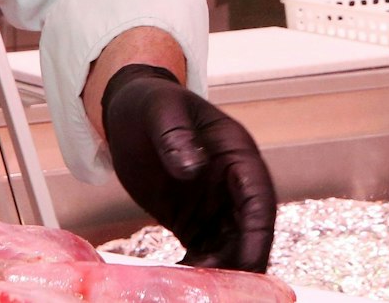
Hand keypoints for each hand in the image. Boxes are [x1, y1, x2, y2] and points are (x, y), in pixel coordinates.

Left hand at [100, 64, 275, 272]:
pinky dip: (198, 271)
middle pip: (249, 232)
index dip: (258, 233)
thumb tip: (192, 168)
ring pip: (230, 249)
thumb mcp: (162, 110)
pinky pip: (205, 253)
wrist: (129, 113)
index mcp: (236, 154)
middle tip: (221, 289)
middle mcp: (233, 185)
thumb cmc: (151, 104)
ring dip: (220, 272)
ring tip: (195, 291)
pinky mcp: (195, 223)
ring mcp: (216, 206)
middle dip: (241, 263)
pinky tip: (180, 286)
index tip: (249, 261)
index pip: (258, 198)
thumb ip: (176, 135)